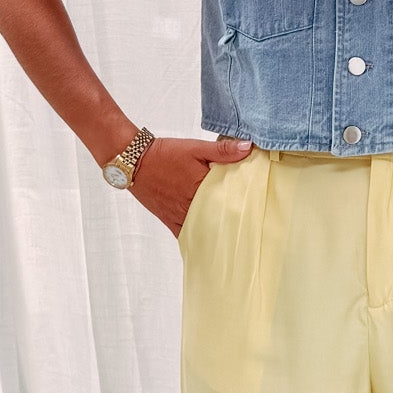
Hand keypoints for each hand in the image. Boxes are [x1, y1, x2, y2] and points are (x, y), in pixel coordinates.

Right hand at [133, 134, 253, 237]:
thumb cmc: (165, 153)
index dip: (243, 205)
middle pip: (217, 217)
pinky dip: (197, 239)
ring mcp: (179, 214)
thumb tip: (248, 146)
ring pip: (203, 229)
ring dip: (216, 233)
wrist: (134, 160)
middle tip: (250, 229)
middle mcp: (191, 204)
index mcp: (201, 186)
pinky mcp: (169, 219)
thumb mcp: (195, 147)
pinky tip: (208, 246)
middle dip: (232, 221)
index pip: (228, 200)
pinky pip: (185, 235)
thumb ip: (222, 150)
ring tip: (234, 240)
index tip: (257, 212)